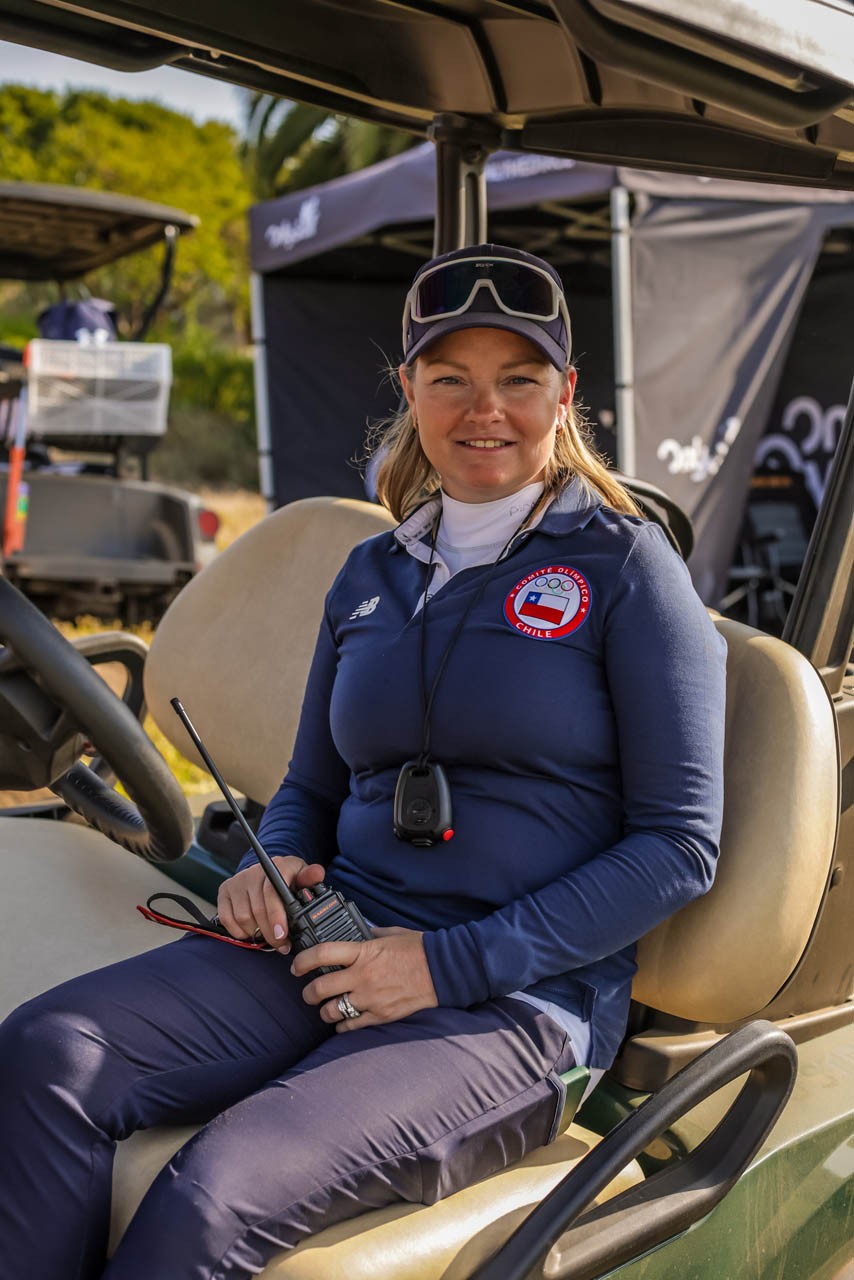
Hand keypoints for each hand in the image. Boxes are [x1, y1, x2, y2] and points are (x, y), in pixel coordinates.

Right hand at [216, 857, 325, 950]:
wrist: (269, 872)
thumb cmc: (289, 878)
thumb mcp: (303, 877)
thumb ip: (311, 877)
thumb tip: (317, 873)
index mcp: (276, 866)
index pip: (272, 891)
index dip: (276, 915)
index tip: (282, 934)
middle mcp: (253, 871)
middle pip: (258, 909)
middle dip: (271, 933)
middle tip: (282, 946)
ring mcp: (237, 881)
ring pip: (243, 917)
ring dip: (257, 934)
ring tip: (269, 938)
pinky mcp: (224, 891)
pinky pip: (227, 918)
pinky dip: (240, 931)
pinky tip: (252, 932)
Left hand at [292, 926, 437, 1030]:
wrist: (442, 970)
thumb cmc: (418, 949)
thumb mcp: (390, 934)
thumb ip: (369, 936)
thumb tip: (355, 935)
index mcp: (363, 952)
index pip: (322, 954)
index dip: (303, 960)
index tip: (297, 966)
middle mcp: (363, 976)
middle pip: (320, 988)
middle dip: (307, 992)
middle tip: (308, 992)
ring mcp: (371, 998)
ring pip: (332, 1011)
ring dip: (324, 1010)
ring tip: (326, 1007)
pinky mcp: (380, 1015)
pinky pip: (351, 1025)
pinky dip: (342, 1024)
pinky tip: (342, 1020)